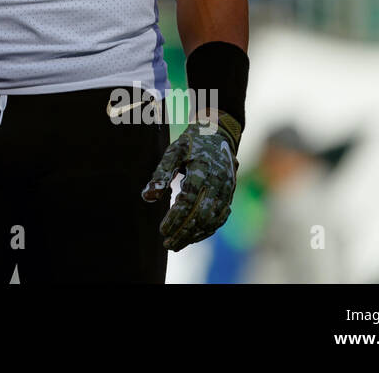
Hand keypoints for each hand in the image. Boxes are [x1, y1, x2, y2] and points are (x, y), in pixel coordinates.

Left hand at [141, 112, 239, 251]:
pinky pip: (220, 218)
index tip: (162, 231)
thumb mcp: (173, 151)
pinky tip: (193, 237)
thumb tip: (148, 197)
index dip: (175, 218)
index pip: (188, 201)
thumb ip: (161, 173)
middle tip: (168, 244)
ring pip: (212, 219)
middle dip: (184, 232)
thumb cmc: (191, 143)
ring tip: (177, 244)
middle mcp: (218, 182)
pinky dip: (207, 230)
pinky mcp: (230, 195)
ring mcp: (227, 190)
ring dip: (195, 235)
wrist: (219, 134)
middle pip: (201, 214)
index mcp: (202, 169)